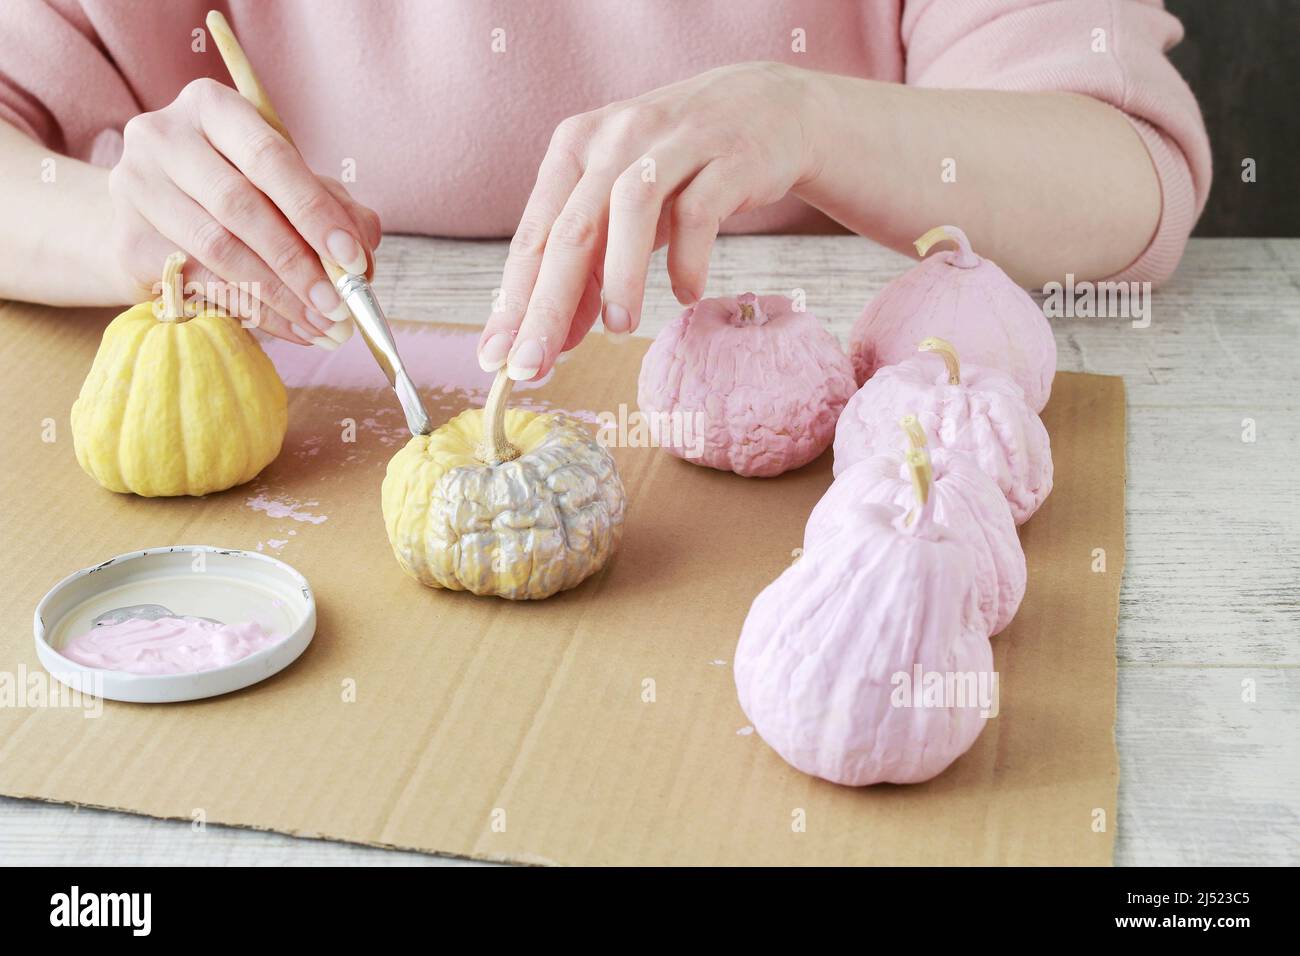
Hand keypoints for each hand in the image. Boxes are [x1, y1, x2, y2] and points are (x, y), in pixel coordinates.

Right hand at [107, 78, 380, 345]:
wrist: (154, 216)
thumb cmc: (236, 192)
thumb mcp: (290, 187)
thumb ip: (334, 208)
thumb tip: (362, 255)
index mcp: (211, 107)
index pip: (269, 157)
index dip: (314, 212)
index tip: (352, 259)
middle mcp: (162, 137)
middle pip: (240, 206)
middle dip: (299, 264)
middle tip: (339, 306)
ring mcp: (135, 187)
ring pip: (218, 249)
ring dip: (280, 297)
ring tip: (322, 325)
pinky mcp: (127, 241)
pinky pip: (198, 282)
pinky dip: (252, 311)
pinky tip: (289, 328)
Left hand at [477, 61, 823, 378]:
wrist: (768, 108)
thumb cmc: (681, 169)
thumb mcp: (622, 210)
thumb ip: (588, 266)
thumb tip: (555, 339)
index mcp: (575, 148)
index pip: (534, 235)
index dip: (513, 302)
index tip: (496, 359)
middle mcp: (616, 138)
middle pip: (571, 229)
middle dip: (547, 306)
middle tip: (533, 363)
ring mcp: (672, 143)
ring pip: (630, 207)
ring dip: (619, 276)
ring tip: (618, 329)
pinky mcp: (727, 155)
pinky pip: (699, 211)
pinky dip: (688, 259)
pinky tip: (687, 293)